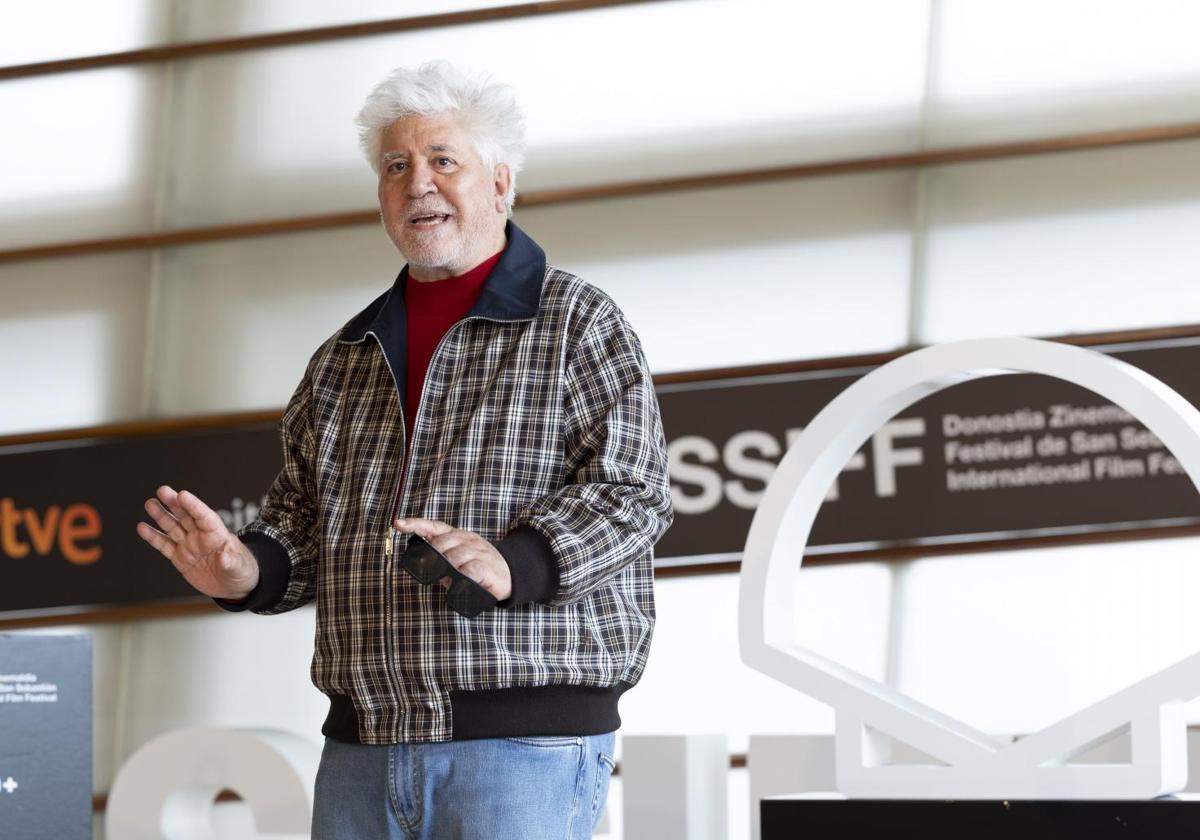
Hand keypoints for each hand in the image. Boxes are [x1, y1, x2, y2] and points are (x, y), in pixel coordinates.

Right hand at [136, 485, 259, 599]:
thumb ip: (231, 562)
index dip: (193, 505)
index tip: (182, 494)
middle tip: (162, 490)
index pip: (204, 516)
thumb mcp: (239, 568)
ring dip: (161, 516)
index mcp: (217, 533)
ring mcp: (189, 545)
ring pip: (172, 527)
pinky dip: (153, 537)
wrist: (232, 586)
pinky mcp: (180, 557)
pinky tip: (142, 527)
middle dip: (174, 503)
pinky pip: (164, 545)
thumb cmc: (241, 571)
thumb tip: (224, 557)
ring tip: (150, 504)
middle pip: (186, 516)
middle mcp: (200, 535)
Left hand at [394, 517, 511, 601]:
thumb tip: (424, 566)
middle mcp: (468, 540)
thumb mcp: (459, 562)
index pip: (435, 526)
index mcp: (459, 536)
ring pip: (454, 557)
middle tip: (440, 571)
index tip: (398, 524)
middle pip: (442, 543)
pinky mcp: (486, 566)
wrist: (512, 575)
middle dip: (435, 558)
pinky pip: (469, 570)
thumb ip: (441, 562)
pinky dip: (462, 576)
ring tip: (456, 578)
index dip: (416, 524)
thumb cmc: (480, 569)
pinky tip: (463, 581)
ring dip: (450, 570)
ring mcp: (478, 552)